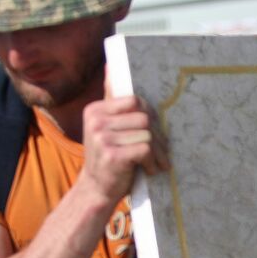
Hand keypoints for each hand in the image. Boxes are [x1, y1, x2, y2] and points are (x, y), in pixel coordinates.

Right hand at [79, 93, 168, 207]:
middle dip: (158, 136)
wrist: (96, 190)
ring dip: (158, 152)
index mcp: (95, 110)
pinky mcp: (112, 155)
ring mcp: (102, 138)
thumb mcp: (106, 129)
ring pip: (148, 134)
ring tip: (157, 163)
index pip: (134, 101)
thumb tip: (111, 67)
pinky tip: (150, 169)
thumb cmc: (108, 158)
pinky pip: (145, 149)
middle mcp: (96, 121)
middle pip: (144, 118)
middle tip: (161, 151)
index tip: (153, 131)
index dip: (150, 115)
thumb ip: (112, 103)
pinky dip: (153, 161)